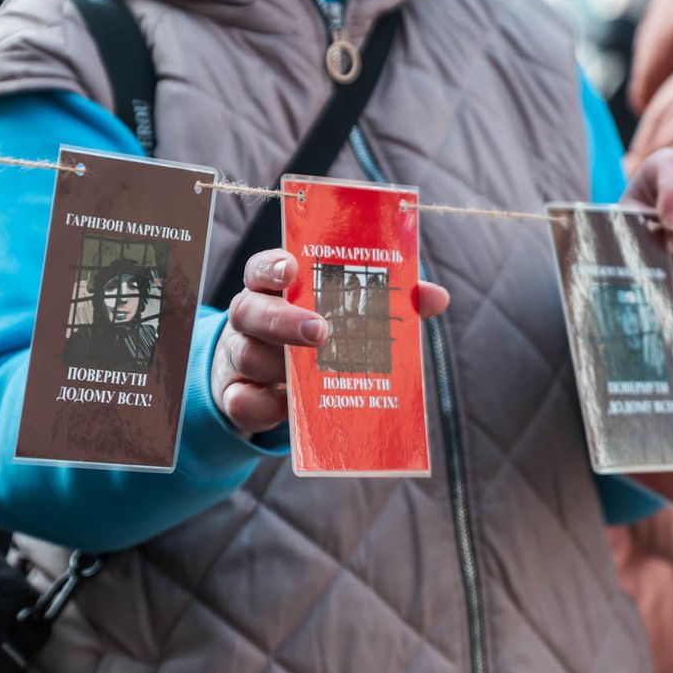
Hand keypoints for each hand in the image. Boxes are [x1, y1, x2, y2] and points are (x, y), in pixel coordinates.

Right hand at [211, 248, 449, 435]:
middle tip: (320, 332)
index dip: (273, 266)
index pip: (262, 268)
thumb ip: (385, 302)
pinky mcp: (237, 395)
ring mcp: (238, 356)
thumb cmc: (313, 334)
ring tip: (318, 373)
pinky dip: (264, 405)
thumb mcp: (344, 315)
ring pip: (246, 355)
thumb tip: (435, 297)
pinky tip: (288, 406)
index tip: (292, 267)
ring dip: (281, 365)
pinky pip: (241, 401)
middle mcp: (250, 317)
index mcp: (273, 288)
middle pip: (249, 310)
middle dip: (283, 320)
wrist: (268, 381)